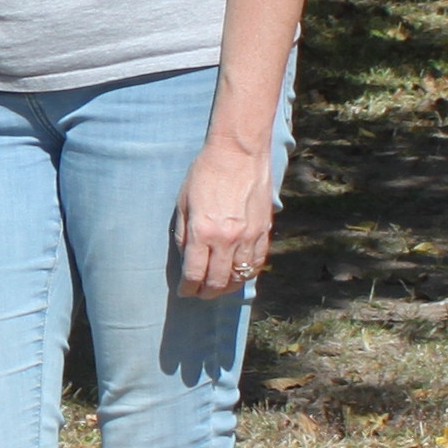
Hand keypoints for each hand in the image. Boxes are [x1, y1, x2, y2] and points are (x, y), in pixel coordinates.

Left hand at [173, 136, 273, 299]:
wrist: (238, 153)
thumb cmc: (205, 173)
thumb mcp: (183, 202)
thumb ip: (184, 234)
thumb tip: (186, 259)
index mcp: (203, 232)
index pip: (194, 274)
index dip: (187, 288)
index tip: (183, 291)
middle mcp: (227, 239)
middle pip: (217, 281)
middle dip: (205, 293)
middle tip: (199, 294)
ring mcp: (248, 237)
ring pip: (239, 276)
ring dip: (227, 286)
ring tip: (218, 287)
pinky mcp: (264, 231)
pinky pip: (257, 263)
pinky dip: (248, 274)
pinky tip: (239, 274)